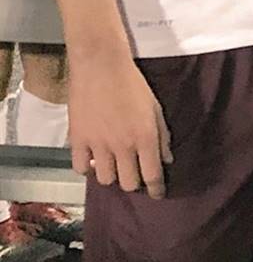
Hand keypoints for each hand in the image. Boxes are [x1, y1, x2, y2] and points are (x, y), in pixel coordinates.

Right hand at [68, 51, 171, 197]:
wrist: (101, 67)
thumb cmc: (132, 84)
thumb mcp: (156, 108)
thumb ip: (163, 136)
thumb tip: (167, 159)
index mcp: (145, 138)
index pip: (152, 175)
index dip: (157, 189)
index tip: (158, 195)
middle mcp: (122, 146)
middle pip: (128, 183)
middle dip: (135, 182)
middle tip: (135, 174)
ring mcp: (97, 145)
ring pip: (105, 179)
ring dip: (112, 175)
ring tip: (114, 165)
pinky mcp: (77, 140)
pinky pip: (80, 168)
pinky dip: (88, 168)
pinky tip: (94, 160)